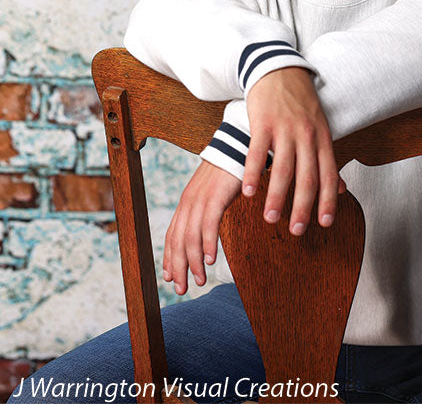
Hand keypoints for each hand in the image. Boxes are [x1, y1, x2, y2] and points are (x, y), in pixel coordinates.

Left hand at [163, 160, 240, 294]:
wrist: (238, 146)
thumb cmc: (229, 171)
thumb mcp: (214, 193)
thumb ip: (207, 210)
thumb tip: (207, 229)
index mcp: (187, 201)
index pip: (172, 234)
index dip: (170, 257)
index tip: (170, 277)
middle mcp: (189, 201)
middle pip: (178, 240)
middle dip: (178, 267)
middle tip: (181, 289)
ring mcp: (200, 199)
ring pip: (191, 236)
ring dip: (194, 262)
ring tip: (200, 280)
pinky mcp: (215, 196)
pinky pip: (208, 224)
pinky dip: (208, 244)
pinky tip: (211, 260)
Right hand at [244, 67, 344, 236]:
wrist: (279, 69)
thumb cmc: (300, 102)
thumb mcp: (319, 127)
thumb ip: (327, 158)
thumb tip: (342, 189)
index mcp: (322, 137)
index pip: (329, 174)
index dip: (328, 199)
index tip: (324, 223)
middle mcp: (306, 135)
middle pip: (307, 177)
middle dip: (303, 207)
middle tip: (297, 231)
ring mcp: (284, 128)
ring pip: (283, 169)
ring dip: (277, 197)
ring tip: (270, 219)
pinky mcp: (263, 122)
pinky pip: (257, 153)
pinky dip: (253, 175)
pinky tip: (249, 192)